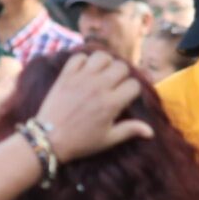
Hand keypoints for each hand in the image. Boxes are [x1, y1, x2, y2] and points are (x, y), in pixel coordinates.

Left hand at [32, 51, 153, 163]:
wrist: (48, 139)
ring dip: (105, 63)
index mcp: (111, 104)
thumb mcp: (107, 139)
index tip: (126, 96)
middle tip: (114, 84)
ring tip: (101, 73)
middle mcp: (99, 87)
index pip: (134, 85)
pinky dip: (83, 60)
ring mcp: (81, 79)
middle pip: (121, 67)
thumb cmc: (80, 142)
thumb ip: (129, 130)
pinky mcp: (66, 75)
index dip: (132, 90)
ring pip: (102, 56)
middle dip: (122, 75)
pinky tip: (85, 71)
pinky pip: (79, 56)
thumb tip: (151, 132)